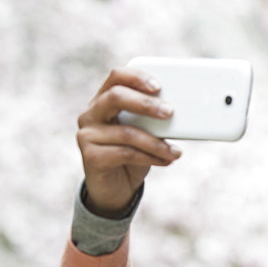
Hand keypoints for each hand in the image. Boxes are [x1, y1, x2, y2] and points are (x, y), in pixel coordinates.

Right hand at [76, 67, 181, 217]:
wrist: (116, 189)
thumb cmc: (132, 155)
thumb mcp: (144, 133)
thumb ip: (152, 120)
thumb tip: (180, 113)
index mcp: (103, 101)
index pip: (116, 77)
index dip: (136, 77)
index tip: (158, 86)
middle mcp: (90, 114)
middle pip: (115, 97)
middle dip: (145, 104)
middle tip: (170, 112)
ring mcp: (87, 136)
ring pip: (126, 132)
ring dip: (156, 142)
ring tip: (175, 151)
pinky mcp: (90, 157)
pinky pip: (126, 153)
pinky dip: (150, 157)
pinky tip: (165, 161)